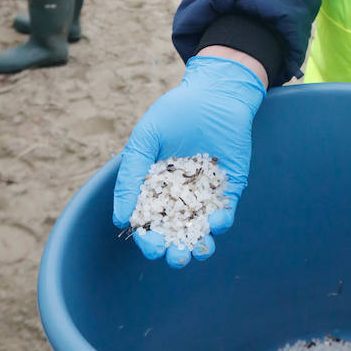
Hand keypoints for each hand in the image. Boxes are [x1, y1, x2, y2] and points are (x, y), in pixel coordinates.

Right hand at [112, 55, 266, 267]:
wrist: (215, 93)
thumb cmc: (175, 113)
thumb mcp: (145, 140)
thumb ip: (130, 177)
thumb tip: (120, 219)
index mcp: (155, 188)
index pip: (150, 222)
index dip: (149, 239)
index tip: (151, 246)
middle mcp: (181, 195)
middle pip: (176, 233)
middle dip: (175, 251)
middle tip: (176, 257)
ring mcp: (207, 193)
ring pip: (202, 230)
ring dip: (201, 245)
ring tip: (200, 250)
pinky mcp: (231, 187)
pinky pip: (226, 212)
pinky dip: (222, 221)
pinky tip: (217, 221)